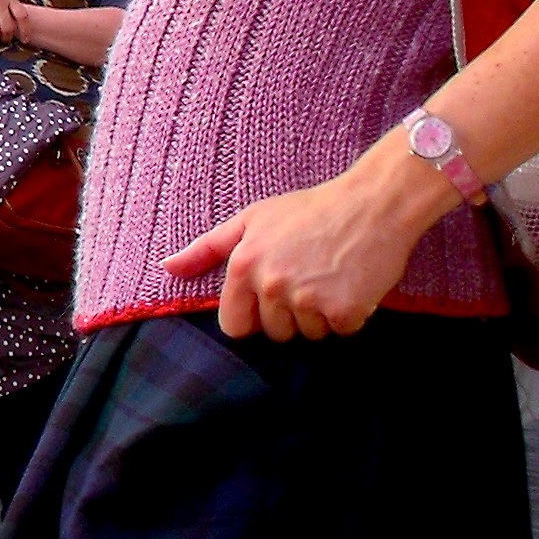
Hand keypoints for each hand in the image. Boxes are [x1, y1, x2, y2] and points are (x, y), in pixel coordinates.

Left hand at [167, 152, 450, 340]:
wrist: (371, 204)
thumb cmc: (309, 211)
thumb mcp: (251, 219)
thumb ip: (207, 248)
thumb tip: (167, 268)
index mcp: (244, 266)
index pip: (235, 326)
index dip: (254, 317)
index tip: (272, 299)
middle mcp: (271, 285)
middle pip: (275, 333)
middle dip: (291, 314)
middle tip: (310, 277)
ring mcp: (308, 299)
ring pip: (309, 334)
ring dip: (322, 315)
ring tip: (331, 277)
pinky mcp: (344, 310)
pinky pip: (341, 331)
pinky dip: (350, 315)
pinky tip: (352, 284)